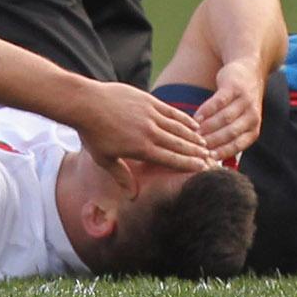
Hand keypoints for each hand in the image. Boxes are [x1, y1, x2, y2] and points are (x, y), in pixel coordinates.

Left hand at [73, 83, 216, 190]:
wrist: (85, 103)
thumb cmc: (92, 133)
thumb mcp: (105, 160)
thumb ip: (122, 177)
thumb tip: (133, 197)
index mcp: (141, 149)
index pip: (171, 159)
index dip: (189, 165)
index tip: (203, 169)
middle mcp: (149, 132)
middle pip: (179, 144)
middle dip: (196, 152)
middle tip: (211, 158)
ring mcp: (149, 114)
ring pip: (178, 127)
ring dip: (193, 136)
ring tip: (204, 143)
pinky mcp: (147, 100)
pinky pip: (170, 110)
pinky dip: (183, 118)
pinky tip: (192, 123)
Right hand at [194, 59, 265, 160]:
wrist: (249, 70)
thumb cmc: (240, 102)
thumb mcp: (242, 121)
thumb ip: (230, 137)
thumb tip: (212, 158)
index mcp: (254, 129)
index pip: (238, 145)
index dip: (222, 152)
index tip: (207, 159)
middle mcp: (252, 116)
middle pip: (230, 133)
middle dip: (213, 141)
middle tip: (196, 147)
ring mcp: (244, 100)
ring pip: (224, 118)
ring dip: (208, 127)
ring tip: (194, 133)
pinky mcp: (234, 87)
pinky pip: (219, 101)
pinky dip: (207, 110)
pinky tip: (196, 116)